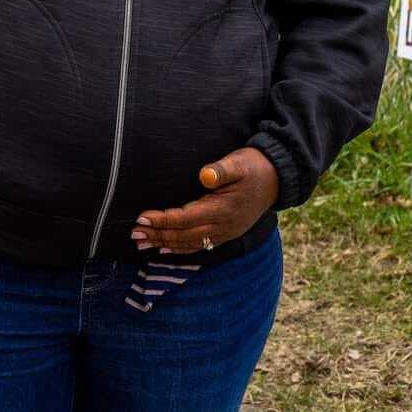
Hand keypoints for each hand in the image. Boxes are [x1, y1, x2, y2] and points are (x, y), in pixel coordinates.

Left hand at [131, 148, 280, 254]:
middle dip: (157, 235)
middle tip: (134, 235)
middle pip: (183, 235)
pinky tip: (165, 250)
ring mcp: (225, 232)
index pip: (185, 218)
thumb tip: (205, 175)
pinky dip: (180, 249)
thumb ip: (222, 170)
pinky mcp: (226, 232)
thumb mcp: (239, 162)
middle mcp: (222, 226)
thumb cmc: (254, 166)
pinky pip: (199, 245)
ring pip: (189, 243)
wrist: (278, 178)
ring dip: (164, 244)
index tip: (142, 219)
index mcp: (222, 209)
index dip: (163, 220)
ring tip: (142, 244)